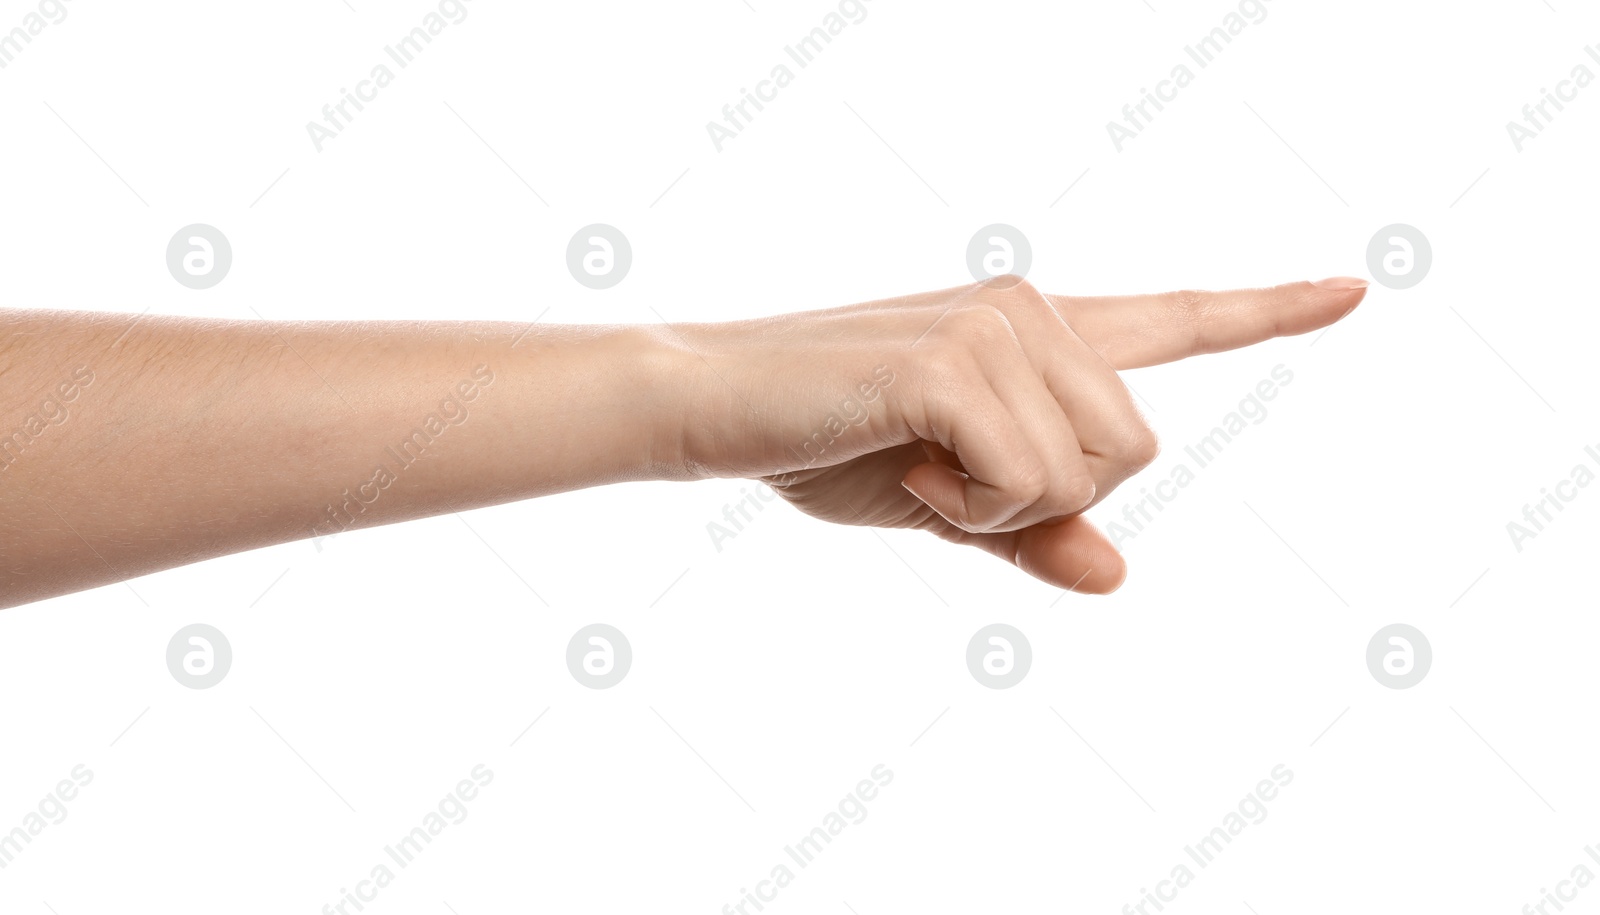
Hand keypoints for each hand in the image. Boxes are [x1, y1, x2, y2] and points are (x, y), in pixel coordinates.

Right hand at [664, 276, 1367, 593]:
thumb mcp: (947, 504)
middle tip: (945, 479)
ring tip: (917, 463)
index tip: (1354, 288)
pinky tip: (905, 461)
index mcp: (1038, 335)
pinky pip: (1029, 475)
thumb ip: (1035, 533)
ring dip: (1003, 504)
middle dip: (1049, 497)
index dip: (1267, 312)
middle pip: (1139, 448)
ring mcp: (999, 325)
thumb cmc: (827, 444)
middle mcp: (1034, 310)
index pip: (1173, 319)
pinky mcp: (957, 357)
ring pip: (1091, 469)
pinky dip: (969, 504)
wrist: (714, 404)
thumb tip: (1120, 579)